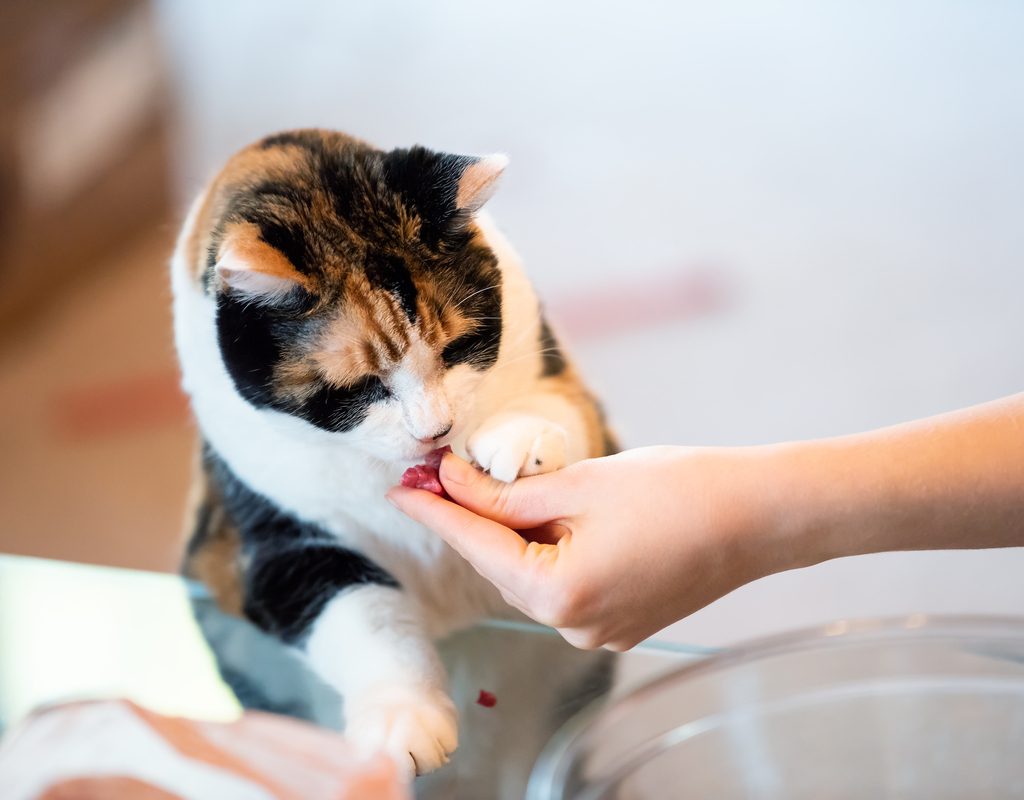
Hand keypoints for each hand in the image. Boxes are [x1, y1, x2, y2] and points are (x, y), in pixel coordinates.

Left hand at [387, 447, 775, 650]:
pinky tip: (560, 515)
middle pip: (503, 564)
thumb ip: (505, 493)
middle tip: (451, 470)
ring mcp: (601, 630)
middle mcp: (574, 626)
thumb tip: (451, 482)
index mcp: (558, 593)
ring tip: (522, 485)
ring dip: (519, 533)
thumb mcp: (579, 483)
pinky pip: (566, 584)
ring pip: (533, 575)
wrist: (758, 516)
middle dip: (479, 516)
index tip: (399, 488)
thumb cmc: (676, 491)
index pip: (475, 546)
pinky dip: (552, 550)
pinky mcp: (622, 621)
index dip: (434, 511)